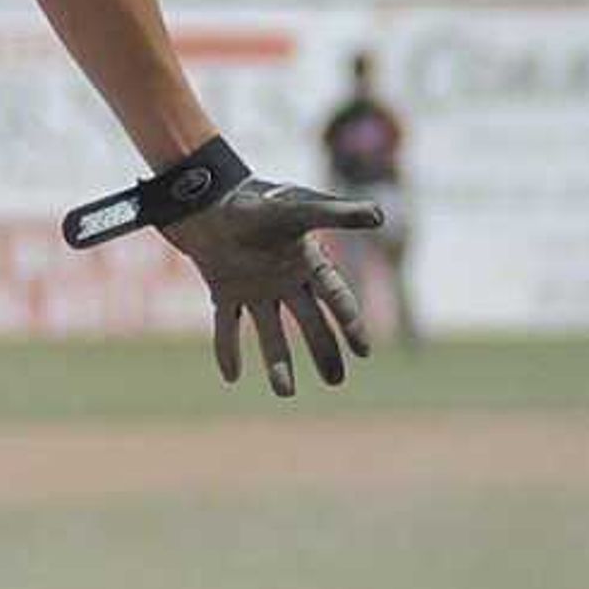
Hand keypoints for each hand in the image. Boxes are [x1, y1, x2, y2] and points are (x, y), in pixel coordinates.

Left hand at [165, 179, 382, 396]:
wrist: (209, 196)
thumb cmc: (258, 201)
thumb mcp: (300, 209)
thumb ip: (338, 214)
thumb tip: (380, 216)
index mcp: (307, 262)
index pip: (335, 298)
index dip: (350, 324)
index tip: (363, 352)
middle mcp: (285, 280)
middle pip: (309, 323)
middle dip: (323, 352)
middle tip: (336, 381)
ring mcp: (254, 288)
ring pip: (270, 333)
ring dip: (278, 363)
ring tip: (284, 393)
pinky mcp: (224, 291)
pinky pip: (227, 327)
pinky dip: (228, 349)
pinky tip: (232, 376)